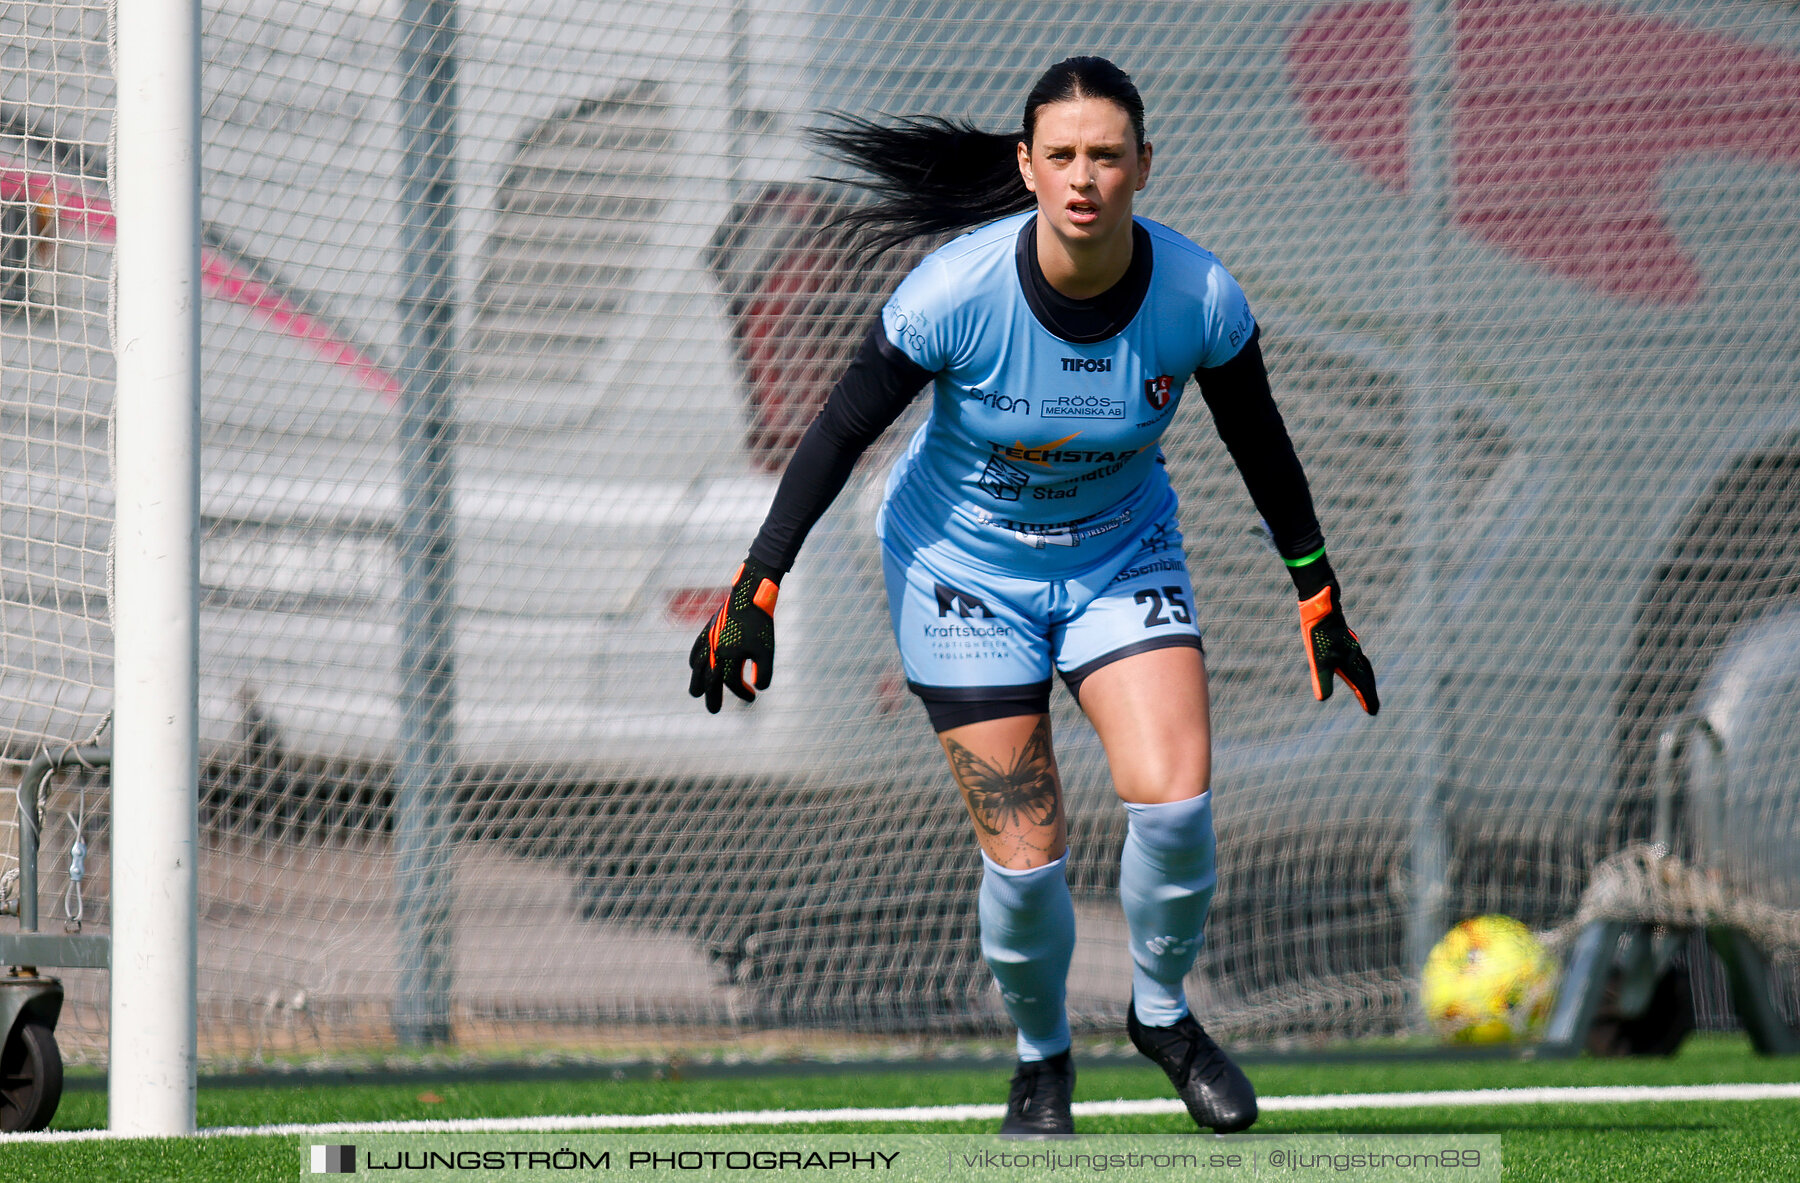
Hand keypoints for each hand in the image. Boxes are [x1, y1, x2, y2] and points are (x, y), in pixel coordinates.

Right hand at [688, 557, 781, 712]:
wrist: (749, 594)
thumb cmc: (760, 624)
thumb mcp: (766, 651)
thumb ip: (763, 673)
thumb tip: (759, 689)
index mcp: (729, 658)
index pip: (732, 683)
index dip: (742, 692)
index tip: (752, 697)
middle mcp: (715, 652)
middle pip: (709, 680)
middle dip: (712, 696)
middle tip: (713, 710)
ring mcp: (709, 640)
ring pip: (698, 667)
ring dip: (698, 681)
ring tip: (696, 693)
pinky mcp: (708, 630)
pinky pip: (696, 649)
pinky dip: (695, 660)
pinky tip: (695, 666)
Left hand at [1297, 581, 1378, 714]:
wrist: (1323, 606)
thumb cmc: (1320, 633)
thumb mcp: (1317, 658)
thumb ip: (1321, 678)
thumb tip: (1322, 699)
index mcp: (1350, 662)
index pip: (1362, 685)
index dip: (1367, 699)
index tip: (1373, 712)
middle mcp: (1354, 654)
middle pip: (1366, 676)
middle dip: (1369, 692)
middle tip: (1373, 706)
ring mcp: (1351, 645)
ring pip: (1363, 665)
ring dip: (1365, 679)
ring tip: (1367, 688)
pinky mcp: (1345, 638)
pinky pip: (1356, 656)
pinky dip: (1359, 666)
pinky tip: (1353, 663)